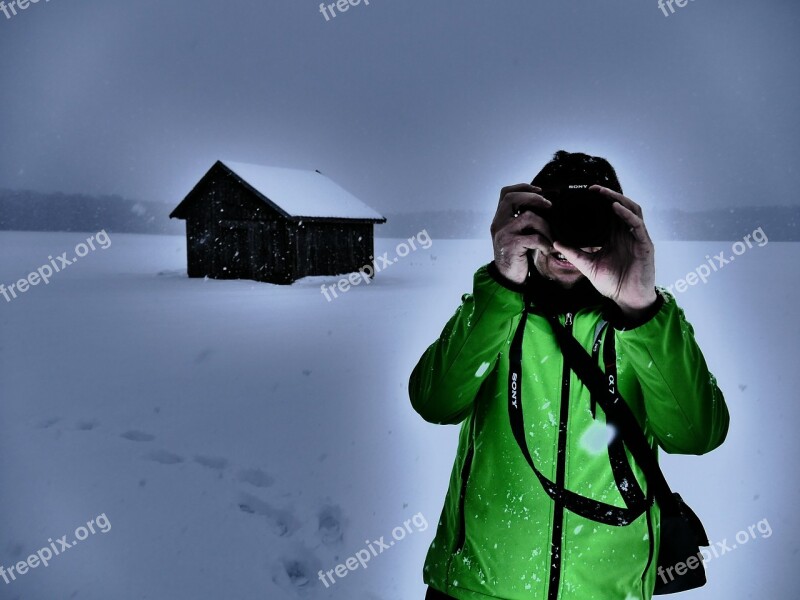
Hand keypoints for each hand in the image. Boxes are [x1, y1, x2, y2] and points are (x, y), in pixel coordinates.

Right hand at [490, 184, 553, 284]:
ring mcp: (503, 233)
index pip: (505, 193)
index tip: (539, 189)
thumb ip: (522, 220)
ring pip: (529, 217)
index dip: (522, 187)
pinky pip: (534, 237)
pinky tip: (548, 249)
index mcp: (499, 218)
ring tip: (552, 237)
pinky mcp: (511, 245)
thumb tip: (545, 205)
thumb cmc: (516, 255)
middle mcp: (498, 223)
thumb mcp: (515, 234)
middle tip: (549, 205)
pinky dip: (545, 243)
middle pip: (512, 198)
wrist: (507, 278)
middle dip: (534, 198)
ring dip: (546, 226)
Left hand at [553, 186, 656, 317]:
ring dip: (618, 199)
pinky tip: (615, 208)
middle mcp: (627, 233)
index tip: (585, 194)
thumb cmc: (613, 283)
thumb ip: (574, 253)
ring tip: (603, 193)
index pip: (609, 213)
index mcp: (615, 236)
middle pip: (621, 206)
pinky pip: (637, 224)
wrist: (627, 300)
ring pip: (631, 210)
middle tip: (592, 188)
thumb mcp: (588, 266)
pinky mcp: (645, 244)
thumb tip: (555, 243)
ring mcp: (637, 238)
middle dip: (608, 195)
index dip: (600, 201)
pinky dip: (626, 214)